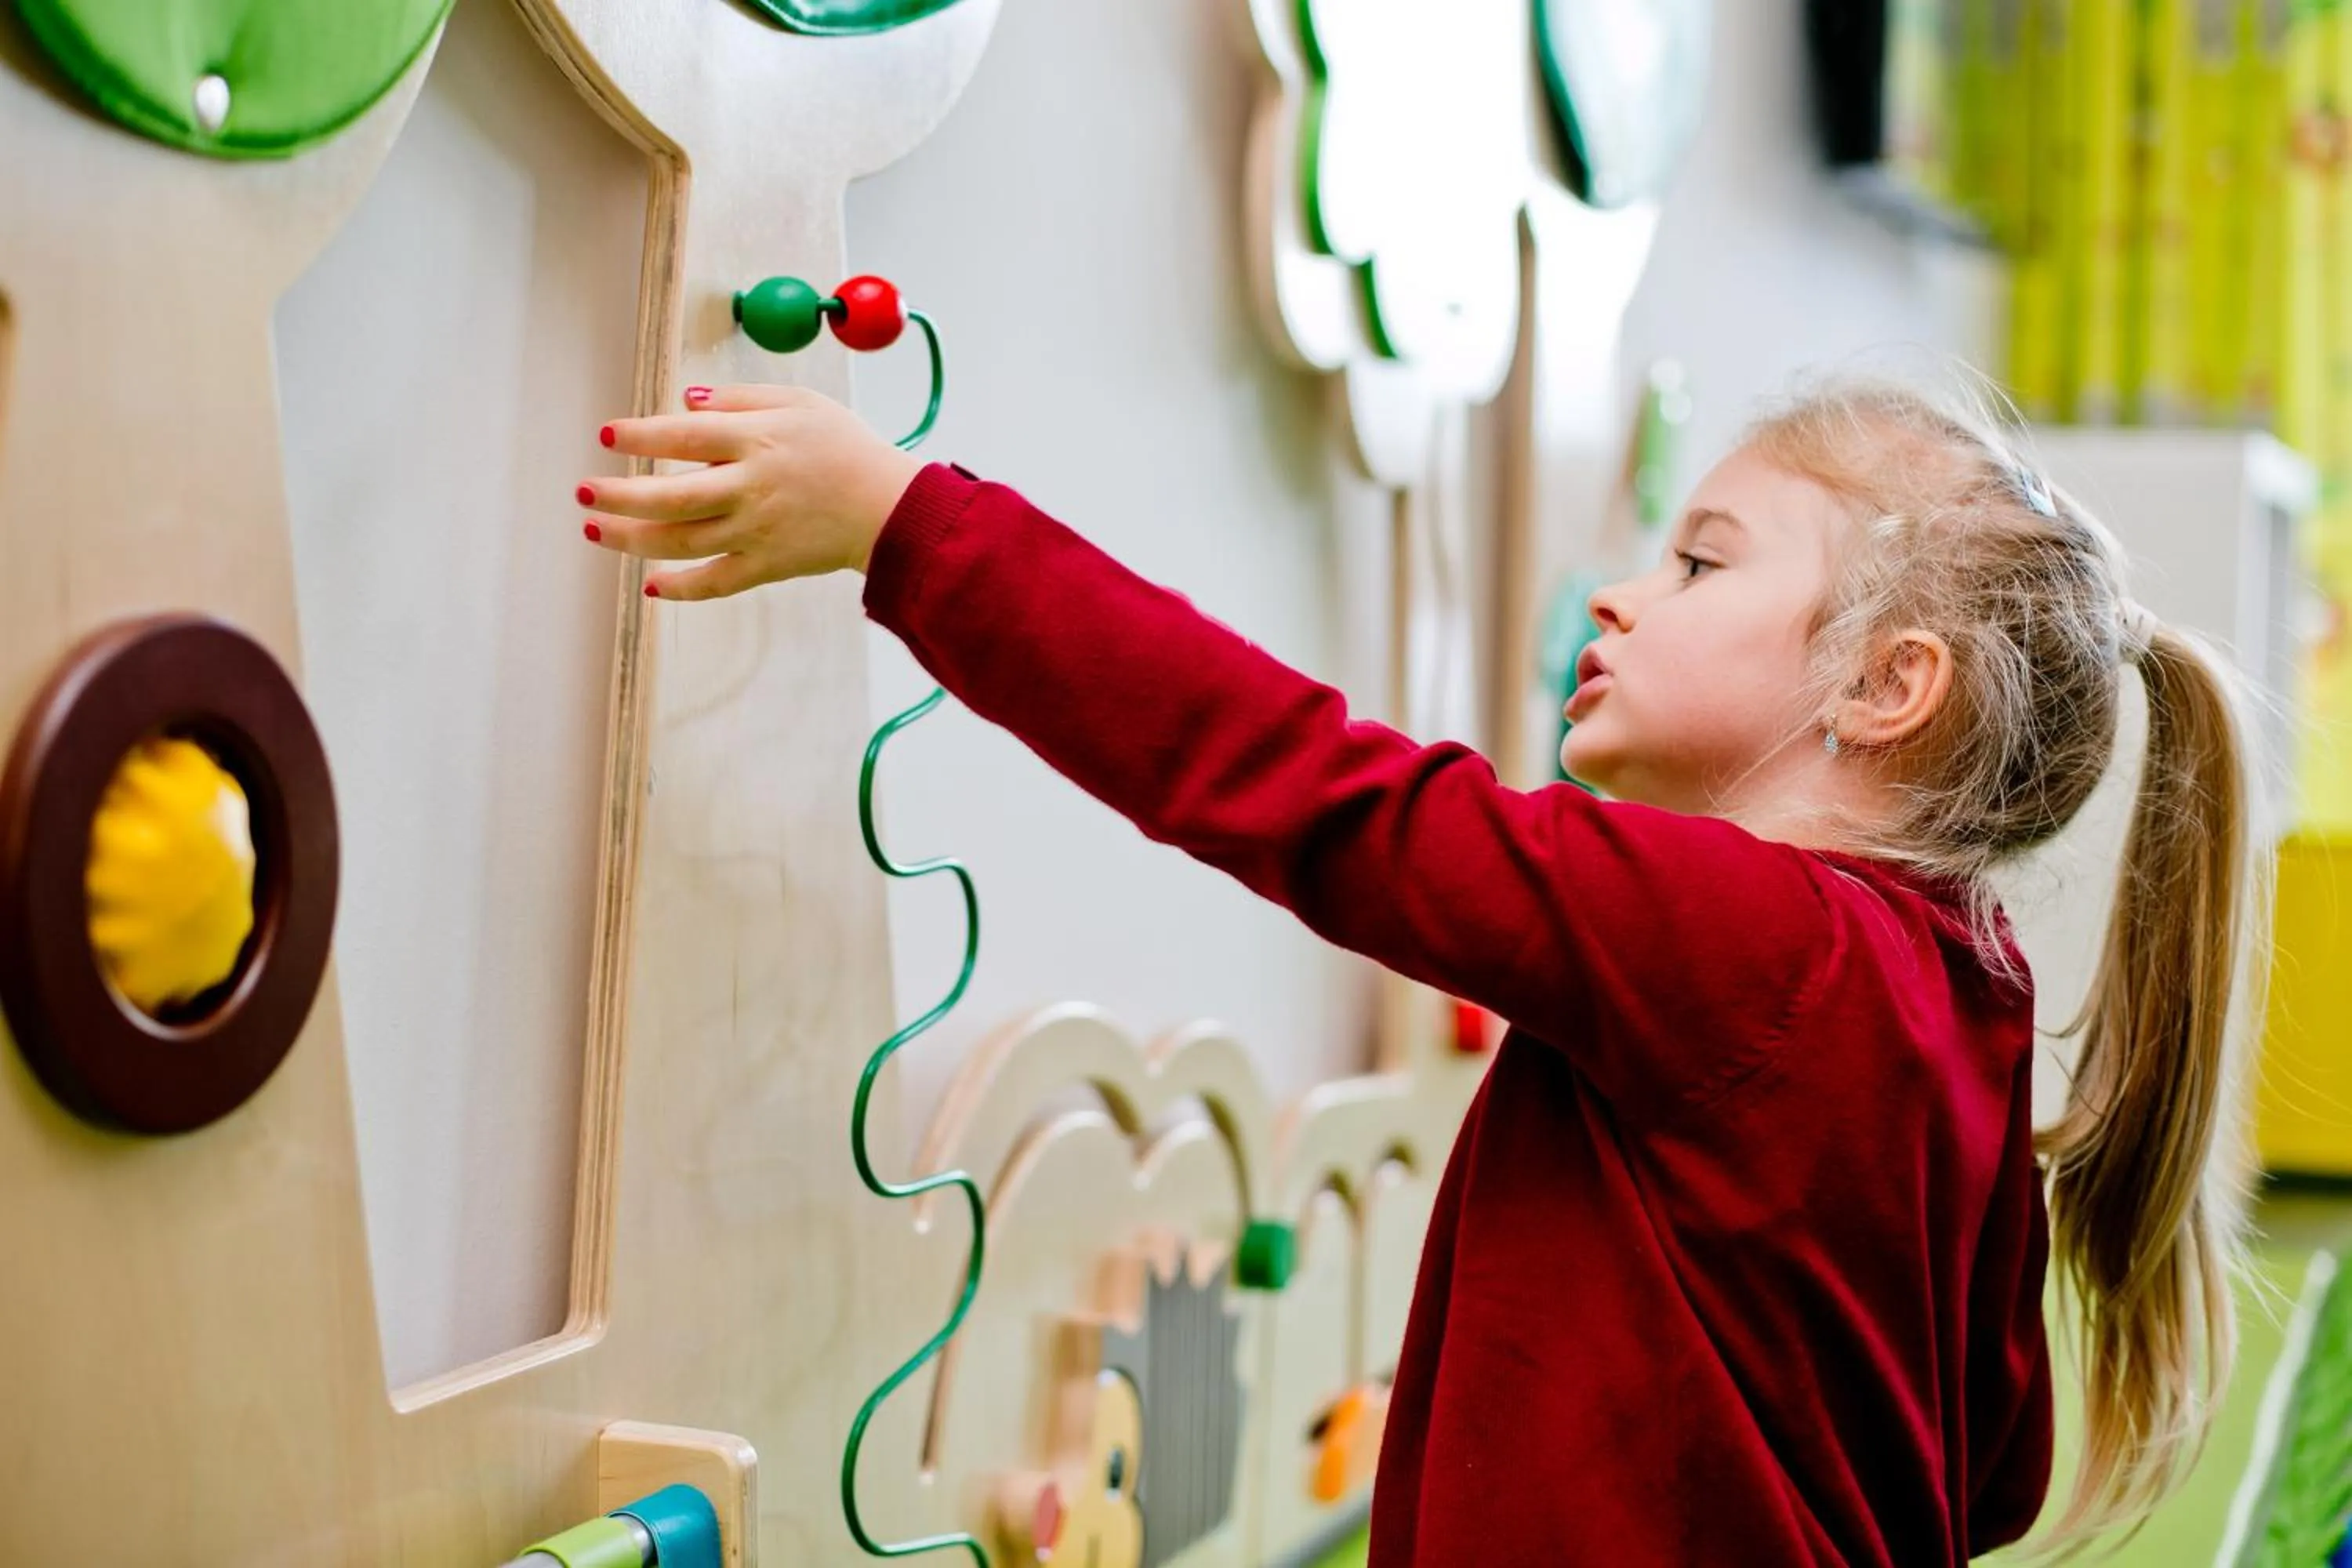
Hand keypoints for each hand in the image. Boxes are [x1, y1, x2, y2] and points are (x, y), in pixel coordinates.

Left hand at [579, 384, 924, 599]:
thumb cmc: (846, 448)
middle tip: (583, 492)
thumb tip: (686, 400)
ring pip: (680, 541)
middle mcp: (748, 488)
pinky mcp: (767, 565)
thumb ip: (741, 398)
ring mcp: (755, 532)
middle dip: (618, 496)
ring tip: (596, 530)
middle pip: (669, 496)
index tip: (608, 436)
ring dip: (631, 538)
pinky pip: (716, 583)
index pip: (683, 437)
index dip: (640, 437)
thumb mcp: (799, 402)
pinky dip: (681, 588)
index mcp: (755, 440)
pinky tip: (651, 585)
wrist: (892, 507)